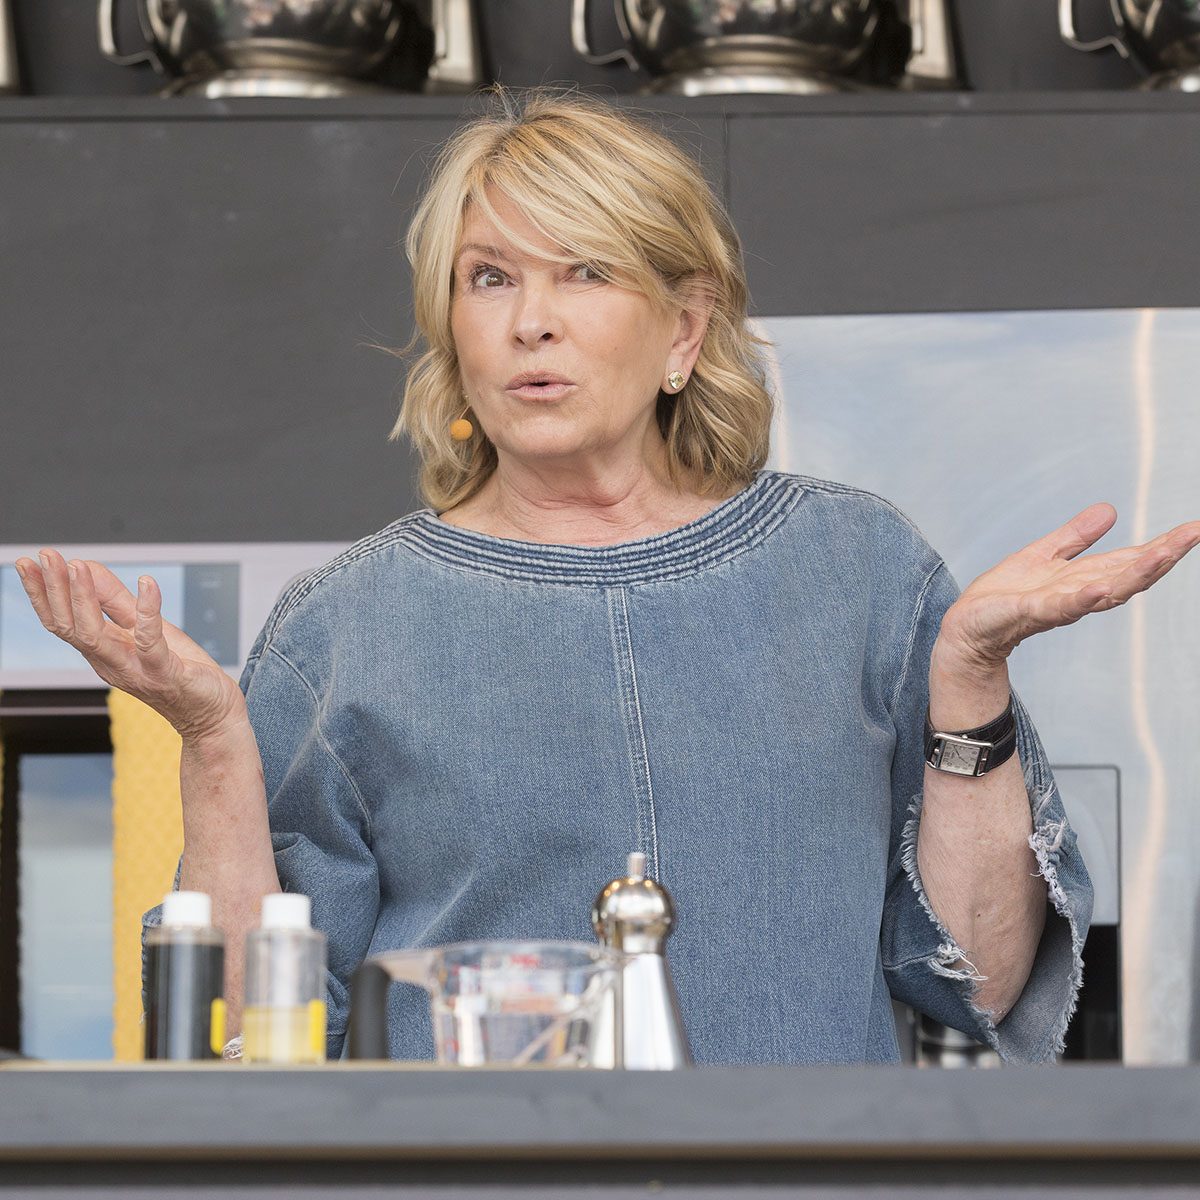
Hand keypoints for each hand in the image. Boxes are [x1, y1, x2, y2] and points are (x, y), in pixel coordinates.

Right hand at [15, 548, 246, 740]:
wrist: (211, 711)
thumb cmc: (178, 668)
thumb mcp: (143, 626)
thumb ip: (115, 600)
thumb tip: (85, 566)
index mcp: (102, 651)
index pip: (61, 622)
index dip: (42, 593)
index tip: (29, 562)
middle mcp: (110, 662)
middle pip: (69, 627)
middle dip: (54, 590)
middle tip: (46, 555)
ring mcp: (135, 669)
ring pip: (95, 637)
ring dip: (84, 599)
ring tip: (78, 566)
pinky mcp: (164, 673)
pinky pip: (150, 642)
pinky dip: (148, 611)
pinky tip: (148, 583)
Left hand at [938, 502, 1199, 670]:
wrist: (967, 627)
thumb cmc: (1003, 596)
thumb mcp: (1042, 555)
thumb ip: (1075, 536)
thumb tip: (1109, 510)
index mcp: (1084, 578)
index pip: (1131, 560)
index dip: (1163, 545)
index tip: (1195, 528)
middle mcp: (1079, 594)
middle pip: (1129, 575)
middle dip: (1162, 556)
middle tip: (1193, 535)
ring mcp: (1058, 605)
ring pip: (1105, 591)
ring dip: (1134, 574)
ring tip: (1161, 555)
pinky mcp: (1029, 613)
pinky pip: (1061, 607)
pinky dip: (1082, 599)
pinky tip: (1100, 589)